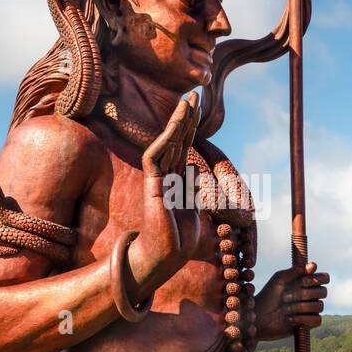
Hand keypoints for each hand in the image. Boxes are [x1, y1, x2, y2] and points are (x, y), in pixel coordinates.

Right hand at [126, 92, 202, 298]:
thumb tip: (195, 170)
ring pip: (167, 143)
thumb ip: (194, 189)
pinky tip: (176, 125)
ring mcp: (157, 179)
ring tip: (188, 101)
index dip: (191, 127)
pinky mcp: (152, 186)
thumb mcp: (194, 211)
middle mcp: (166, 176)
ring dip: (178, 122)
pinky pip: (155, 157)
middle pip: (176, 140)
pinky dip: (165, 140)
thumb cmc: (179, 240)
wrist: (165, 257)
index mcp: (176, 180)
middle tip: (195, 94)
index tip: (199, 108)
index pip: (184, 147)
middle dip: (186, 117)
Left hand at [254, 261, 328, 341]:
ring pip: (319, 306)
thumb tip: (314, 265)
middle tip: (285, 297)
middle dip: (304, 294)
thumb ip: (295, 271)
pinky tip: (290, 319)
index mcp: (306, 283)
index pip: (324, 278)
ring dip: (300, 307)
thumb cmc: (267, 296)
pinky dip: (303, 318)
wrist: (258, 317)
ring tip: (285, 309)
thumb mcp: (279, 279)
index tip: (301, 282)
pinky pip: (317, 320)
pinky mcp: (308, 324)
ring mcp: (310, 310)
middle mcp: (310, 296)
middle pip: (323, 292)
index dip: (316, 279)